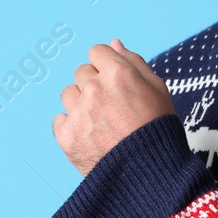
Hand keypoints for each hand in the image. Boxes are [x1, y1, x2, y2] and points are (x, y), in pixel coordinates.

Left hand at [53, 38, 174, 175]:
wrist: (150, 174)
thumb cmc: (158, 130)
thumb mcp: (158, 89)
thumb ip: (134, 62)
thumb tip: (114, 43)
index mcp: (118, 73)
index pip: (97, 52)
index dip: (107, 67)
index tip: (115, 83)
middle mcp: (94, 89)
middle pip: (82, 73)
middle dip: (94, 85)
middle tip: (111, 107)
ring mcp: (78, 113)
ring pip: (68, 94)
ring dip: (80, 104)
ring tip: (100, 123)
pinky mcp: (66, 135)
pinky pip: (59, 119)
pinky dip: (71, 126)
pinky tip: (90, 136)